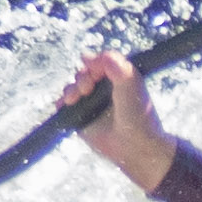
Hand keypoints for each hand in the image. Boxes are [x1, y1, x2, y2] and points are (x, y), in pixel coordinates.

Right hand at [59, 50, 176, 192]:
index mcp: (118, 76)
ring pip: (73, 87)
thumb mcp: (131, 84)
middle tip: (87, 87)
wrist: (135, 145)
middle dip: (81, 77)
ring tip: (75, 97)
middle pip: (84, 72)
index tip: (94, 70)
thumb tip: (88, 55)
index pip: (100, 61)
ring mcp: (92, 102)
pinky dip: (63, 103)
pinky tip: (65, 104)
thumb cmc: (138, 114)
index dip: (94, 63)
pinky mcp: (82, 117)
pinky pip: (66, 105)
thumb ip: (116, 66)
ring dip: (71, 89)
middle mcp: (104, 87)